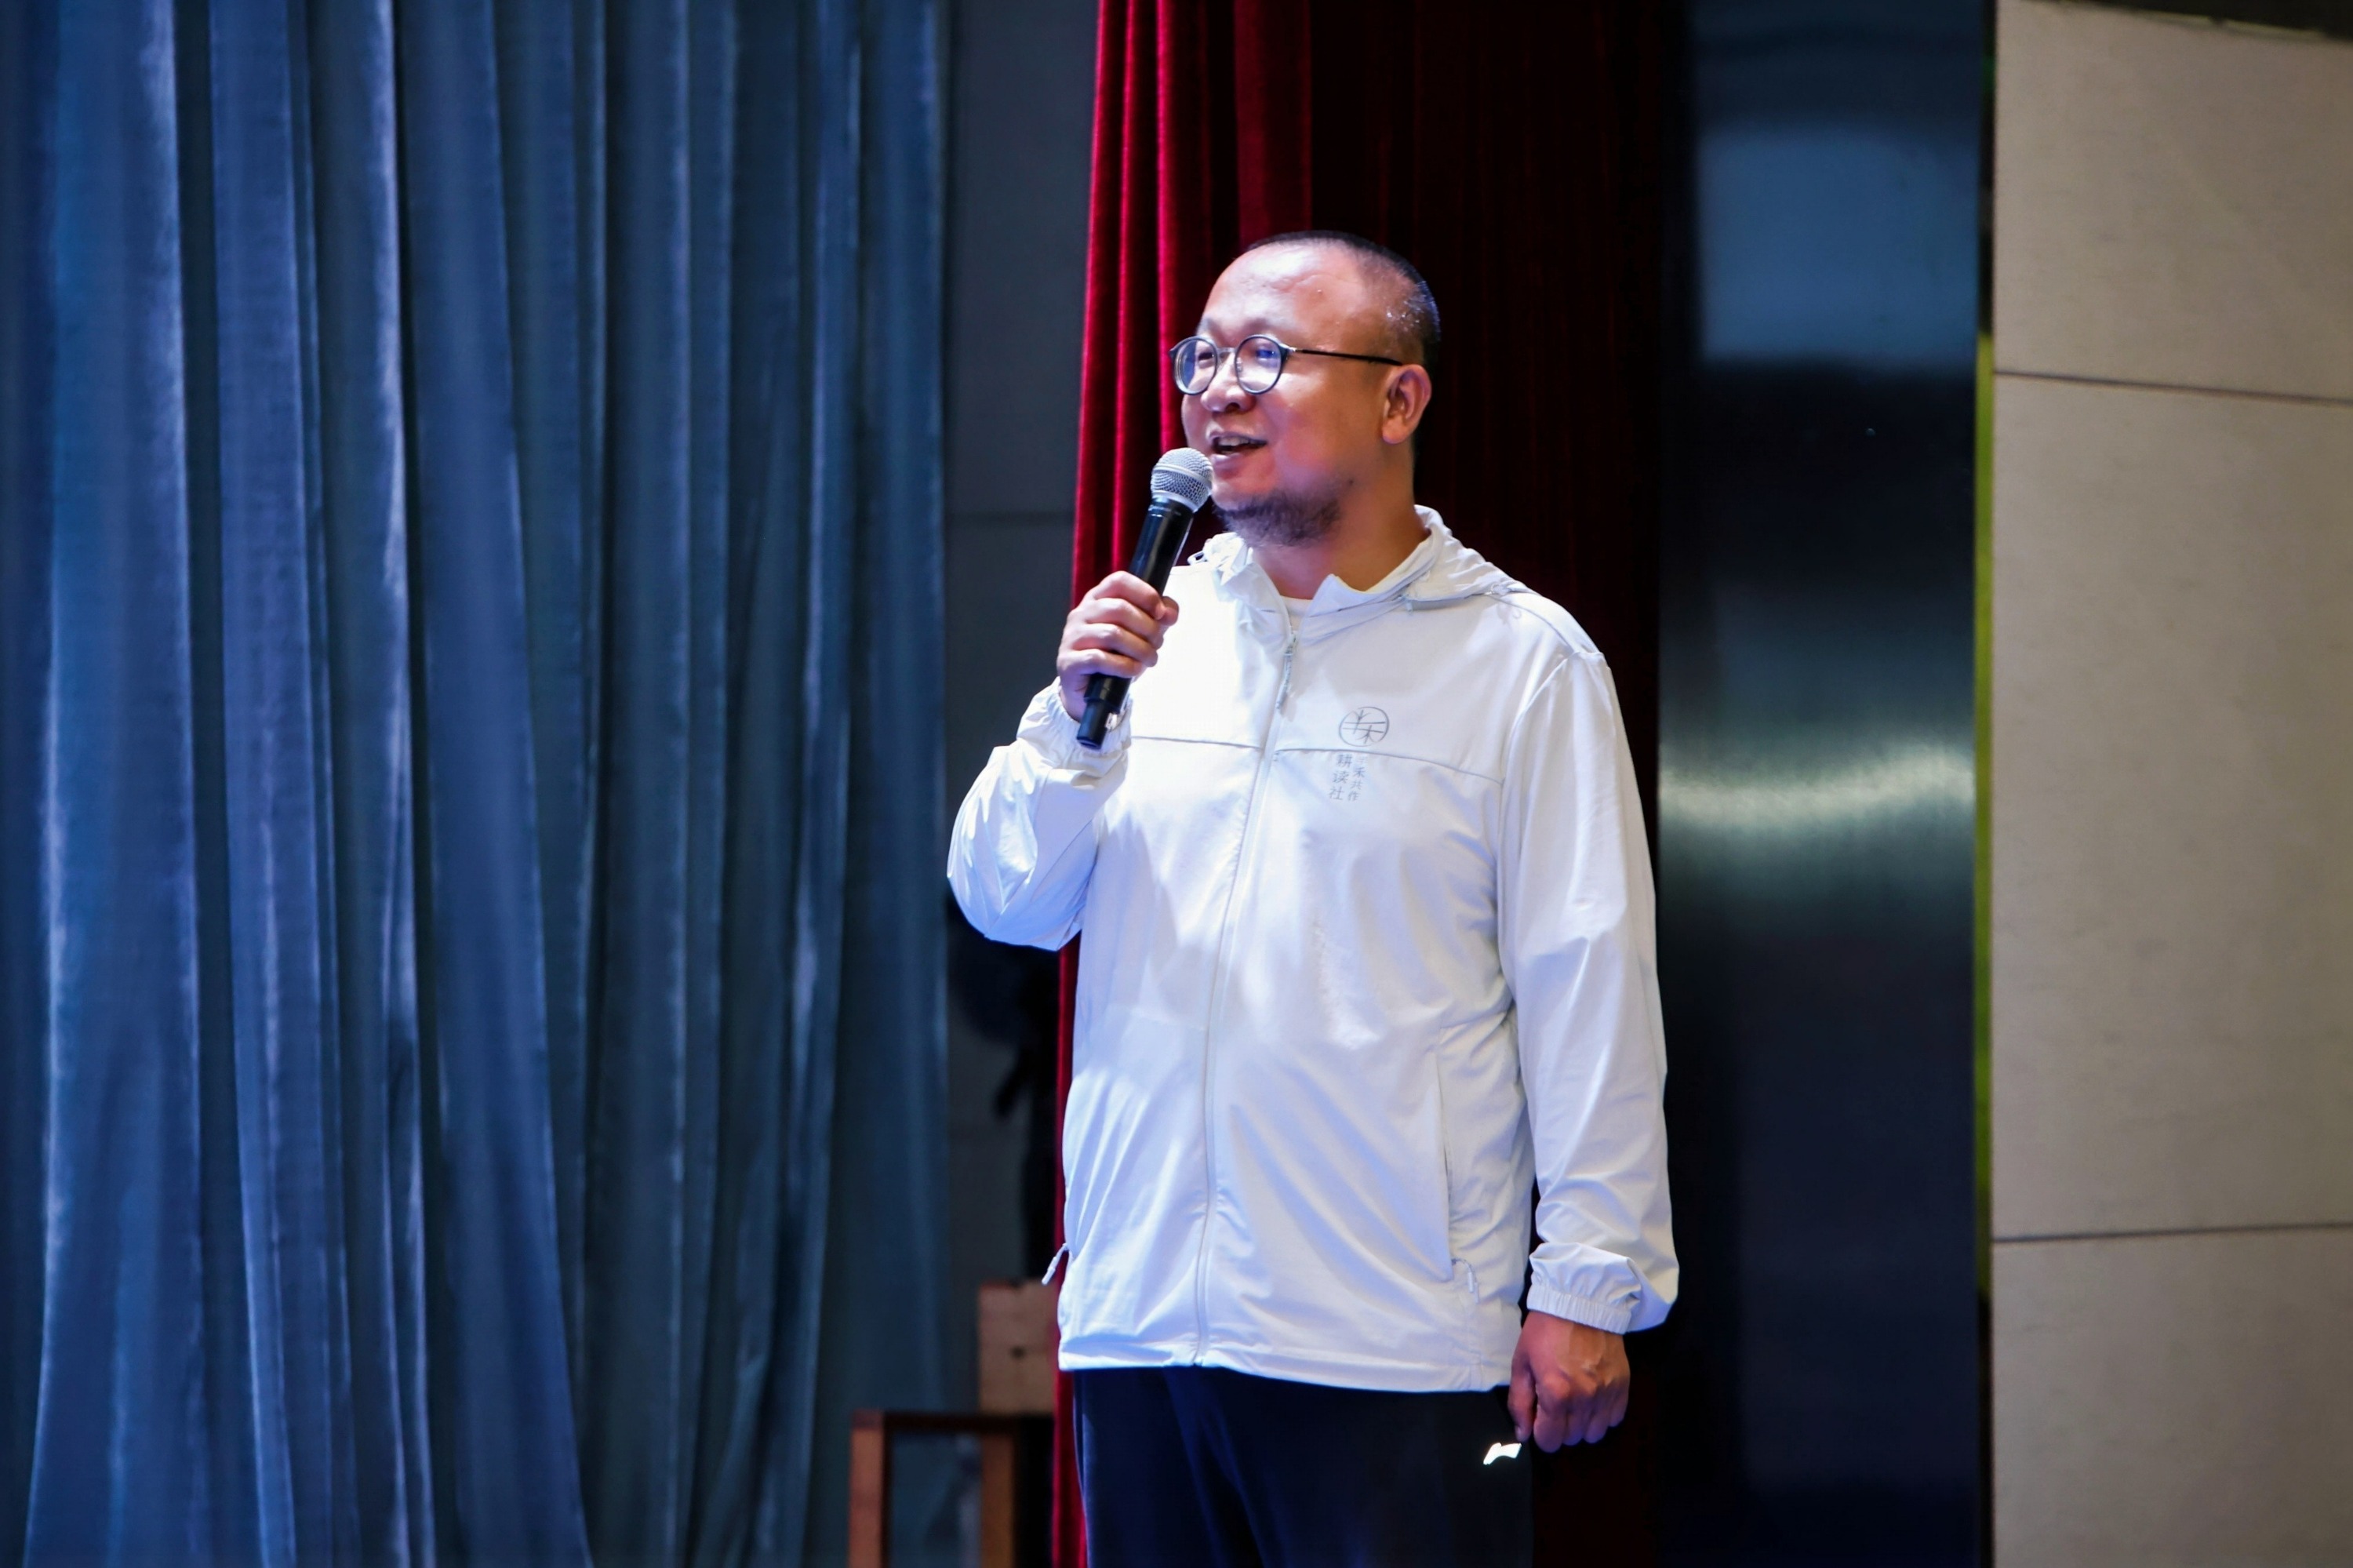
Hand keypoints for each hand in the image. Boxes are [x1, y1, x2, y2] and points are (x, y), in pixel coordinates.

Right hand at [1057, 571, 1178, 720]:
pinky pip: (1099, 658)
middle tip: (1158, 643)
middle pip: (1118, 608)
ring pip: (1111, 634)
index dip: (1144, 593)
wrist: (1088, 690)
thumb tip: (1170, 613)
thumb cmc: (1115, 656)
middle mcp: (1082, 613)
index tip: (1160, 613)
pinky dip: (1123, 665)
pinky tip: (1133, 670)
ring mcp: (1073, 637)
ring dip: (1140, 649)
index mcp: (1098, 599)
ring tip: (1150, 659)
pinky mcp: (1069, 661)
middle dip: (1147, 627)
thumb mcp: (1140, 633)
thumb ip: (1157, 617)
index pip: (1119, 581)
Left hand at [1508, 1311, 1629, 1450]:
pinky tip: (1592, 1397)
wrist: (1580, 1303)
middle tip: (1555, 1404)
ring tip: (1575, 1402)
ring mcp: (1607, 1393)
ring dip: (1582, 1424)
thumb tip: (1523, 1434)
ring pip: (1595, 1434)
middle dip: (1560, 1427)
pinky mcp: (1623, 1386)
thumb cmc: (1545, 1332)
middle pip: (1572, 1439)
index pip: (1550, 1441)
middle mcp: (1585, 1399)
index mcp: (1556, 1394)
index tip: (1539, 1418)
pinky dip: (1603, 1415)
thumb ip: (1519, 1402)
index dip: (1541, 1433)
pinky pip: (1614, 1419)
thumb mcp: (1521, 1363)